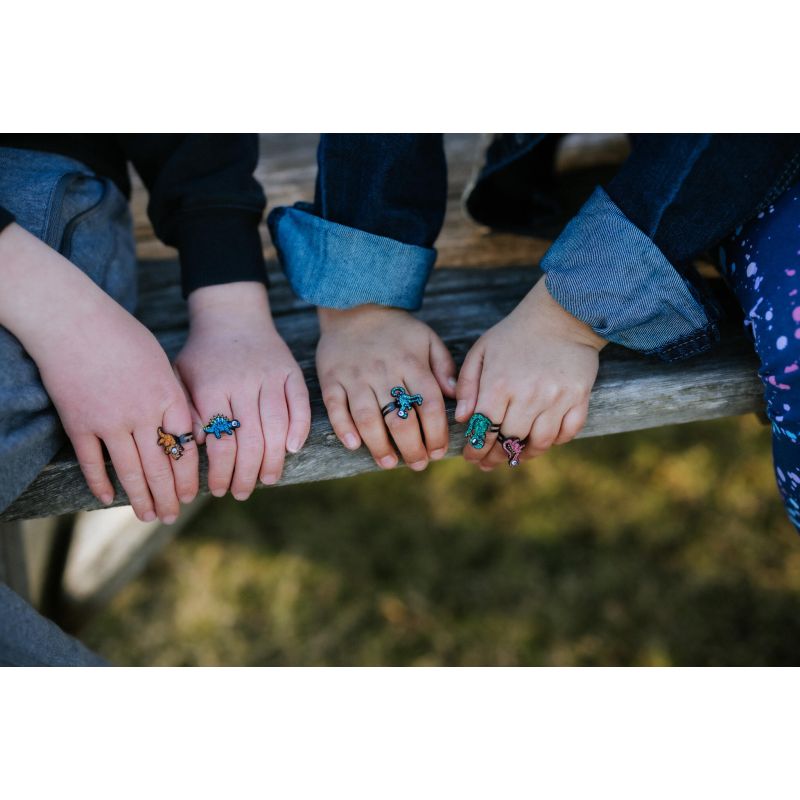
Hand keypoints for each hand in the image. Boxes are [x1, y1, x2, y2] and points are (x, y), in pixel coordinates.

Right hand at [0, 223, 197, 522]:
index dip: (189, 476)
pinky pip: (92, 462)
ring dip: (141, 498)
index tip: (192, 494)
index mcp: (168, 397)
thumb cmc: (122, 335)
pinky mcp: (78, 424)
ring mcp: (109, 421)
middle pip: (161, 467)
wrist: (72, 319)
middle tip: (172, 516)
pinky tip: (107, 498)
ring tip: (148, 517)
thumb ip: (173, 398)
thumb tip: (185, 430)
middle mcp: (143, 414)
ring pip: (130, 471)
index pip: (186, 448)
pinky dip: (100, 482)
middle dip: (169, 496)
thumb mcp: (161, 363)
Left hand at [175, 281, 309, 498]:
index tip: (219, 489)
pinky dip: (299, 428)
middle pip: (251, 440)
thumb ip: (187, 412)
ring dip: (273, 459)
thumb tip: (197, 445)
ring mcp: (269, 377)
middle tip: (242, 492)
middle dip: (247, 474)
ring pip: (276, 427)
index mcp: (212, 388)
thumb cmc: (203, 354)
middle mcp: (243, 383)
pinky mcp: (290, 371)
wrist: (232, 314)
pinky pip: (300, 404)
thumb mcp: (181, 378)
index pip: (220, 441)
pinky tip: (292, 449)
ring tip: (267, 479)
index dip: (221, 471)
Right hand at [317, 305, 455, 470]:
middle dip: (411, 447)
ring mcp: (355, 376)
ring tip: (389, 462)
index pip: (428, 405)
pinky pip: (336, 408)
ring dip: (379, 445)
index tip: (438, 451)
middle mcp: (383, 371)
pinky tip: (355, 445)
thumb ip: (444, 368)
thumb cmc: (396, 330)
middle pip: (399, 418)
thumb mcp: (427, 339)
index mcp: (411, 363)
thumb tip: (457, 398)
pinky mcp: (331, 378)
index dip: (436, 433)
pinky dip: (344, 429)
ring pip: (367, 418)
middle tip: (417, 463)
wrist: (354, 306)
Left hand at [455, 276, 606, 469]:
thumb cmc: (514, 334)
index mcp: (499, 385)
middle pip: (509, 441)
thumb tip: (463, 418)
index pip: (483, 430)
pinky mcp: (579, 397)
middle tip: (489, 463)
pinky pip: (568, 433)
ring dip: (525, 454)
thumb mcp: (481, 352)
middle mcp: (527, 395)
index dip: (476, 449)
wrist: (560, 315)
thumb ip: (467, 385)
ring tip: (515, 456)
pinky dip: (555, 442)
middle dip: (496, 457)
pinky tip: (542, 440)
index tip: (472, 457)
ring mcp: (556, 398)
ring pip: (540, 443)